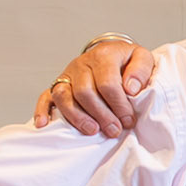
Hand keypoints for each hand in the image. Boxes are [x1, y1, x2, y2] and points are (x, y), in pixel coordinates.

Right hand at [32, 40, 157, 137]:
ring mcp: (68, 74)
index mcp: (103, 56)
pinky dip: (43, 111)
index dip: (119, 105)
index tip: (128, 120)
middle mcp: (81, 64)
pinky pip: (45, 97)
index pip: (107, 84)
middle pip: (85, 92)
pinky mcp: (58, 84)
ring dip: (77, 117)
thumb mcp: (142, 58)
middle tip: (114, 130)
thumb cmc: (127, 61)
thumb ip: (140, 71)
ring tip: (92, 131)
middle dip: (101, 115)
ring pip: (64, 96)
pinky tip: (44, 125)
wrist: (112, 54)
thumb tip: (130, 89)